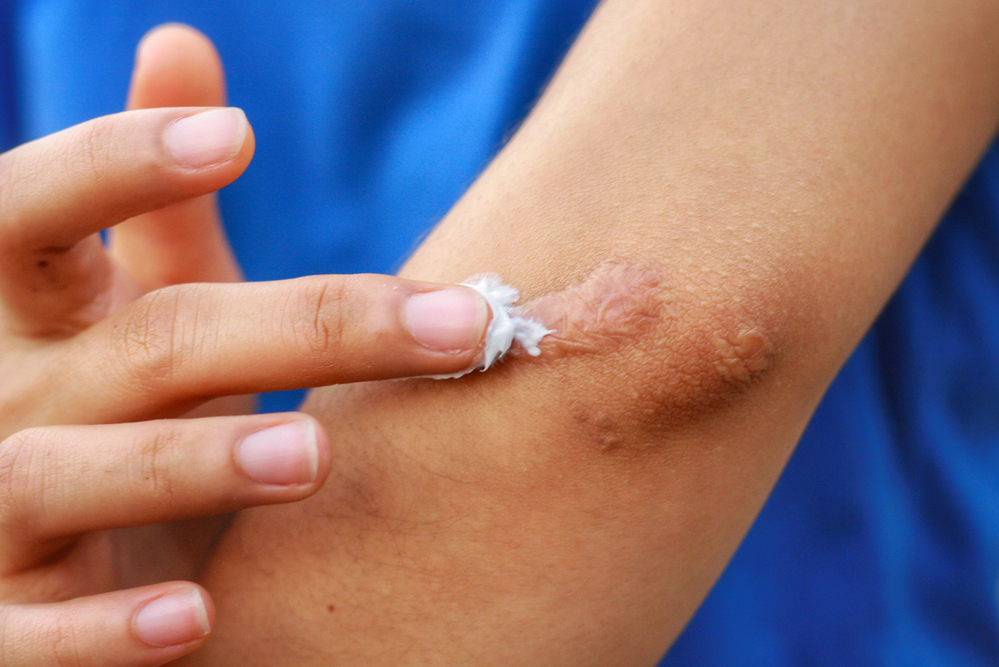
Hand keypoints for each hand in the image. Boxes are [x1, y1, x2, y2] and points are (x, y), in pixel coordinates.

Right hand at [0, 24, 490, 665]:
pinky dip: (103, 634)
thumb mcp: (133, 303)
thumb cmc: (120, 407)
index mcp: (30, 312)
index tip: (236, 131)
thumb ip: (157, 205)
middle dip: (305, 329)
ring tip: (315, 456)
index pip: (27, 212)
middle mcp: (3, 397)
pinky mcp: (2, 625)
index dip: (114, 168)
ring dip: (196, 464)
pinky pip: (30, 639)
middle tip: (455, 324)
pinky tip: (197, 618)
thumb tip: (180, 39)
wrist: (58, 544)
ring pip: (67, 475)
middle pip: (152, 344)